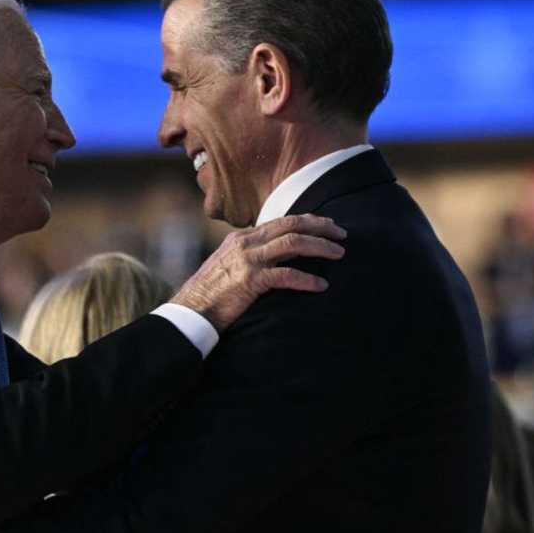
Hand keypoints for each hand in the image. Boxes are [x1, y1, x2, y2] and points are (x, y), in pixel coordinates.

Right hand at [172, 214, 346, 330]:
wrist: (191, 312)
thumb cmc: (211, 294)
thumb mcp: (229, 266)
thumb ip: (251, 257)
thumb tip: (276, 258)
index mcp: (241, 237)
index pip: (280, 221)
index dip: (308, 220)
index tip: (327, 224)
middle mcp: (245, 243)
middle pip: (291, 225)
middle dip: (320, 227)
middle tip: (342, 233)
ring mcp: (247, 260)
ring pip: (292, 244)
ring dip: (320, 247)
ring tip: (339, 253)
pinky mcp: (250, 281)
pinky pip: (286, 275)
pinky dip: (307, 279)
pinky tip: (321, 285)